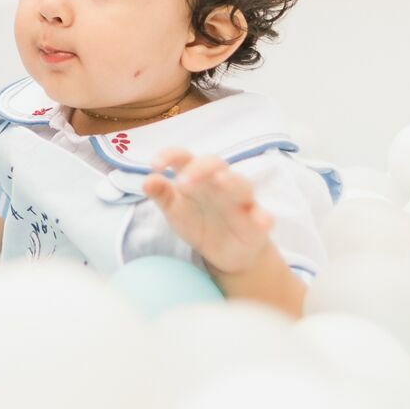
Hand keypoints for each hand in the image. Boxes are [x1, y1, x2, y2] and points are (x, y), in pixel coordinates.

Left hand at [142, 148, 276, 275]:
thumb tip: (146, 181)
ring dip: (231, 181)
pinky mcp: (256, 222)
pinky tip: (262, 221)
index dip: (170, 155)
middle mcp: (219, 182)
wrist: (224, 253)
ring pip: (240, 184)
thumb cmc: (198, 222)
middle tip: (183, 184)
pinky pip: (263, 216)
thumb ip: (162, 195)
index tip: (154, 165)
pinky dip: (263, 217)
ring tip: (221, 181)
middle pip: (214, 163)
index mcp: (196, 176)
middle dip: (199, 169)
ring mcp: (240, 200)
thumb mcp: (175, 211)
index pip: (184, 157)